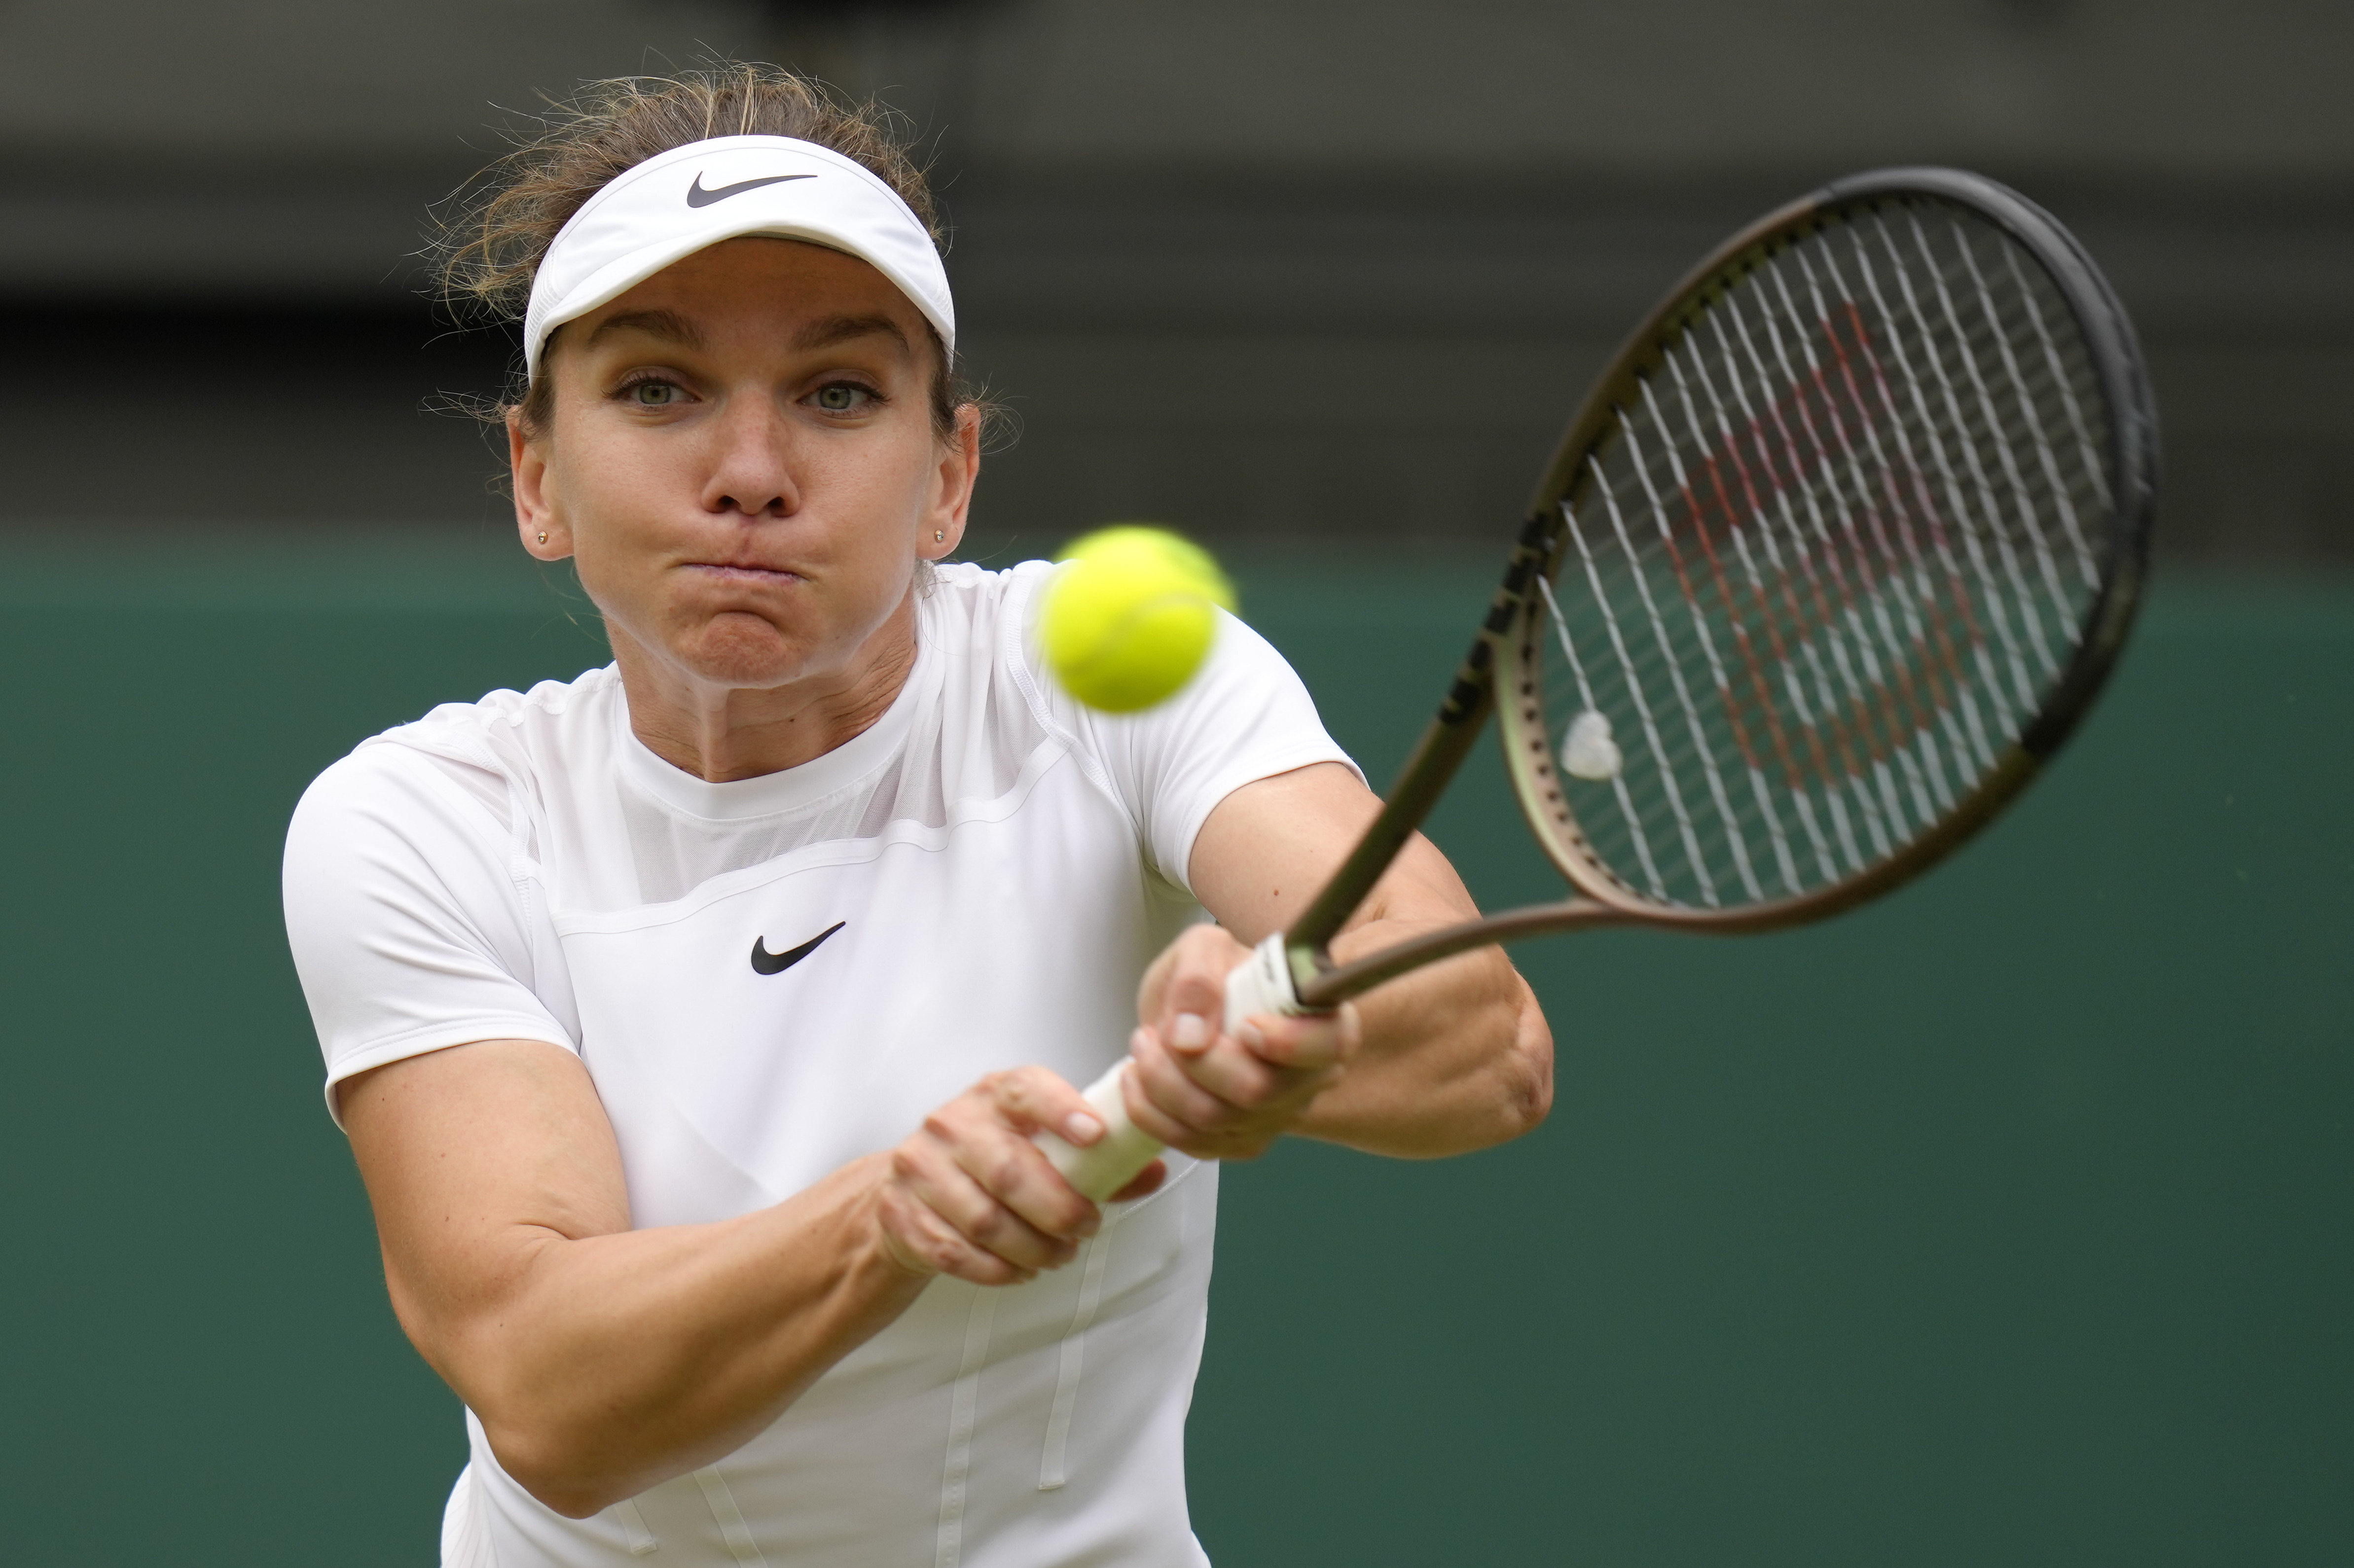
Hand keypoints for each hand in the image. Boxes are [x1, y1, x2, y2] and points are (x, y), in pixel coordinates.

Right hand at [874, 1068, 1164, 1285]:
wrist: (906, 1187)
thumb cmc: (988, 1162)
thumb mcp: (1037, 1145)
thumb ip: (1097, 1159)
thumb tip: (1153, 1170)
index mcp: (993, 1096)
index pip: (1025, 1089)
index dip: (1061, 1110)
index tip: (1095, 1135)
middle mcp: (952, 1124)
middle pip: (1010, 1170)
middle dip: (1058, 1209)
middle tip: (1086, 1228)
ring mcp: (921, 1169)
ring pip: (985, 1220)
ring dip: (1032, 1248)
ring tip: (1057, 1255)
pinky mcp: (903, 1214)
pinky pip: (957, 1252)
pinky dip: (997, 1269)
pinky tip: (1019, 1270)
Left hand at [1121, 924, 1361, 1161]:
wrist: (1186, 1011)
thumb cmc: (1209, 977)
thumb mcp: (1201, 948)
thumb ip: (1198, 978)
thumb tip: (1190, 1034)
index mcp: (1321, 1018)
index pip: (1329, 1044)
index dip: (1288, 1041)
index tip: (1245, 1025)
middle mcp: (1308, 1075)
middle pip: (1258, 1089)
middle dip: (1194, 1061)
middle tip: (1162, 1030)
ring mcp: (1276, 1114)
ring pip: (1216, 1119)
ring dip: (1162, 1082)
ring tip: (1144, 1045)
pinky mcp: (1239, 1140)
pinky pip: (1194, 1143)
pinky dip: (1152, 1113)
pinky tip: (1139, 1080)